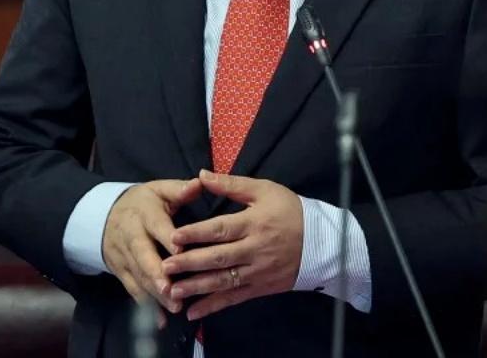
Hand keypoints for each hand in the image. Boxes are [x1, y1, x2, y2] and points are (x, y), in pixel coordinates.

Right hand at [103, 178, 202, 319]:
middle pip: (143, 256)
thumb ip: (179, 189)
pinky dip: (146, 305)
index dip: (167, 238)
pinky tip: (160, 320)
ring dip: (155, 294)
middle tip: (173, 290)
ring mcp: (124, 256)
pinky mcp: (121, 271)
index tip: (180, 250)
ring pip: (138, 276)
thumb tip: (200, 182)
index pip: (156, 225)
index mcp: (144, 213)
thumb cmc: (143, 202)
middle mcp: (132, 235)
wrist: (105, 214)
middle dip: (157, 274)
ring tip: (174, 306)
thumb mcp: (158, 190)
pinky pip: (132, 290)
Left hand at [163, 169, 302, 320]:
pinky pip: (234, 298)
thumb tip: (202, 175)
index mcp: (254, 223)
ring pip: (224, 281)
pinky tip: (194, 311)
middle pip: (219, 257)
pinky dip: (213, 306)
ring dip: (197, 287)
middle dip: (190, 263)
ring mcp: (258, 271)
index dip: (197, 233)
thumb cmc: (290, 210)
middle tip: (165, 266)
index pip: (221, 229)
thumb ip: (232, 184)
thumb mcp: (264, 190)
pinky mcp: (260, 287)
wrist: (322, 241)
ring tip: (173, 291)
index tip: (173, 237)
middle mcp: (255, 249)